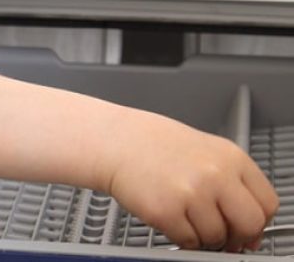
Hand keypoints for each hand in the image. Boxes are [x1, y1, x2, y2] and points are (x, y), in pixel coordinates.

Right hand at [104, 111, 277, 251]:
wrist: (114, 141)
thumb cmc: (155, 146)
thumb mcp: (205, 153)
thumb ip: (232, 184)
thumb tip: (250, 229)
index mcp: (230, 158)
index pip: (267, 203)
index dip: (258, 222)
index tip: (247, 228)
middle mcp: (214, 174)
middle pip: (250, 224)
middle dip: (237, 235)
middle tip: (222, 235)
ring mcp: (190, 193)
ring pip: (216, 237)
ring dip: (203, 236)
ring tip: (185, 217)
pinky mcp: (165, 211)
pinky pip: (188, 241)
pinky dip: (180, 237)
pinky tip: (170, 217)